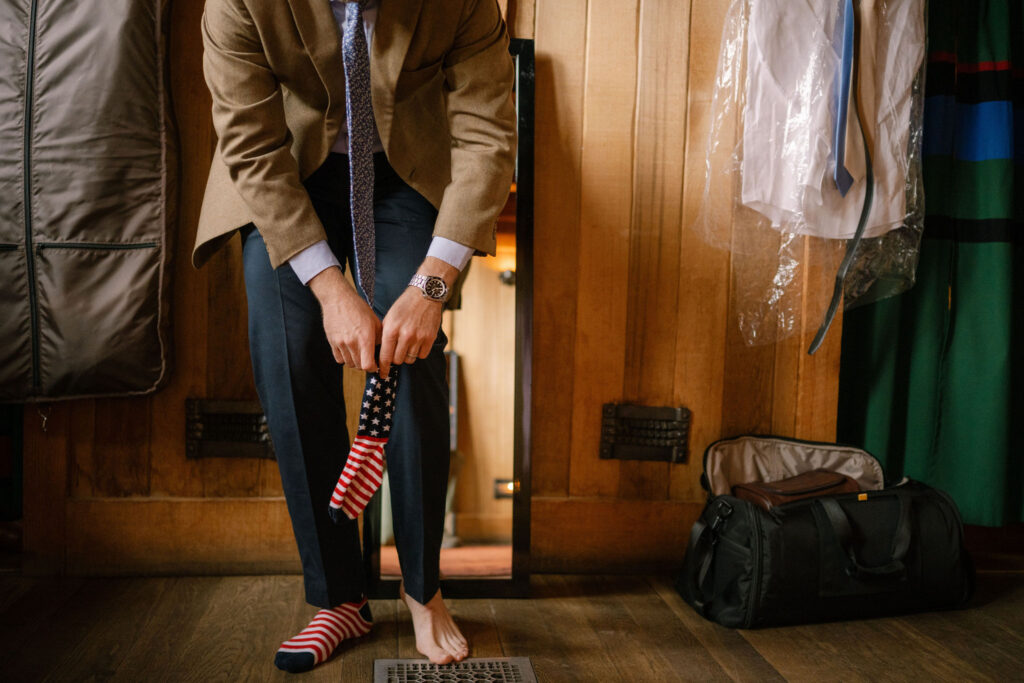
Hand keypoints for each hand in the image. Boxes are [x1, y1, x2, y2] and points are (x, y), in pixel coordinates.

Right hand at [309, 267, 381, 371]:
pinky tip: (349, 352)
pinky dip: (345, 359)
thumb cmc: (358, 308)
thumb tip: (383, 351)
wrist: (338, 299)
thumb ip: (379, 338)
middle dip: (365, 365)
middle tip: (369, 360)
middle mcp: (352, 342)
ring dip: (355, 362)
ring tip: (360, 355)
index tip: (376, 365)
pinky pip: (339, 359)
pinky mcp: (332, 342)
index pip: (368, 365)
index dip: (373, 368)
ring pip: (349, 363)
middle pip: (358, 366)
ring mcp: (340, 343)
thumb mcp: (374, 321)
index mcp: (365, 337)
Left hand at [378, 257, 456, 376]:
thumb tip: (380, 355)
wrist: (424, 294)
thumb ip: (384, 336)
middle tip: (396, 352)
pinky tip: (417, 343)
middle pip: (398, 360)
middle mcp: (405, 335)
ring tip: (407, 345)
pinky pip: (422, 355)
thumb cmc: (404, 306)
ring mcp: (418, 337)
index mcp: (391, 330)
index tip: (382, 374)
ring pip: (410, 359)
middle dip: (396, 358)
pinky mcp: (430, 338)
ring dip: (407, 355)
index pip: (385, 356)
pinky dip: (418, 352)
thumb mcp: (389, 318)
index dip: (382, 367)